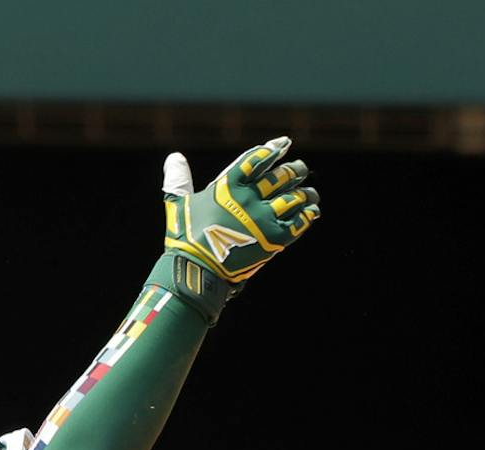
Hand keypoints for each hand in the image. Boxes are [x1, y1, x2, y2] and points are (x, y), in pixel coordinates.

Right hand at [150, 137, 320, 320]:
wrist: (197, 271)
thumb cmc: (186, 238)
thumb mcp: (179, 206)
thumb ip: (179, 180)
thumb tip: (173, 157)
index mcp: (227, 187)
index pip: (255, 160)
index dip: (272, 149)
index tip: (284, 143)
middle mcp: (248, 199)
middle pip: (280, 177)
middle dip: (294, 170)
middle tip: (300, 168)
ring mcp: (263, 219)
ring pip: (295, 197)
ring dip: (305, 193)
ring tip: (309, 193)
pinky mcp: (275, 238)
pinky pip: (300, 221)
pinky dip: (308, 214)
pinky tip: (311, 211)